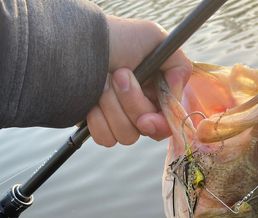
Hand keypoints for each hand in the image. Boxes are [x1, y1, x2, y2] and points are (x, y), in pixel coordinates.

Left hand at [86, 15, 191, 146]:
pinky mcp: (99, 126)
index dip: (159, 124)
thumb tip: (179, 93)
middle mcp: (140, 109)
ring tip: (102, 80)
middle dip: (131, 103)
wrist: (78, 45)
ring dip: (112, 107)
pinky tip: (91, 100)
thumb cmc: (116, 37)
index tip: (145, 118)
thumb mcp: (154, 38)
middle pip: (146, 130)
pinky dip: (97, 120)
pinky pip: (105, 139)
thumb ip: (178, 65)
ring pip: (126, 136)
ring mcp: (119, 119)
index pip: (167, 123)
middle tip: (119, 75)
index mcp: (157, 93)